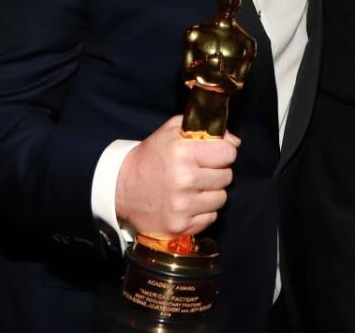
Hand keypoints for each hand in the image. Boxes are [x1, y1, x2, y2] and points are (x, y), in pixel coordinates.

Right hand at [115, 115, 240, 237]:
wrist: (120, 188)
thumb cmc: (150, 157)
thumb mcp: (172, 131)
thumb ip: (204, 128)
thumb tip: (234, 141)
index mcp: (184, 152)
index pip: (229, 152)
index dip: (224, 152)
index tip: (214, 154)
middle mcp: (185, 179)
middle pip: (227, 176)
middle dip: (217, 172)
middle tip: (200, 171)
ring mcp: (182, 206)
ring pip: (221, 198)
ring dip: (212, 193)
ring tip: (194, 188)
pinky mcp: (179, 226)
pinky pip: (211, 217)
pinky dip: (203, 211)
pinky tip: (188, 203)